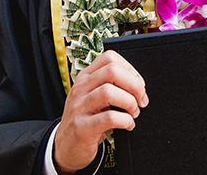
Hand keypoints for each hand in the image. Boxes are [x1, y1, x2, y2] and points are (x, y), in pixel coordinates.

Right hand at [54, 51, 147, 173]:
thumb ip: (111, 86)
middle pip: (112, 71)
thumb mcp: (93, 98)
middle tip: (141, 99)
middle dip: (134, 85)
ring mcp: (79, 107)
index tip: (138, 84)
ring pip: (109, 92)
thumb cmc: (86, 121)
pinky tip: (128, 125)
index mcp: (85, 78)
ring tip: (133, 112)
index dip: (130, 69)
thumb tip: (138, 84)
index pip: (109, 58)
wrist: (66, 147)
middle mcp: (81, 89)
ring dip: (129, 102)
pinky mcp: (82, 127)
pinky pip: (109, 118)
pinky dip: (125, 121)